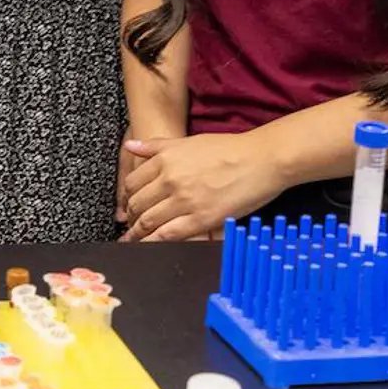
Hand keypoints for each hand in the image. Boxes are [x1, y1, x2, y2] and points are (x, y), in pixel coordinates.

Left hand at [121, 132, 287, 240]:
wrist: (261, 159)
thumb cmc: (230, 149)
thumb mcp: (188, 141)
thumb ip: (157, 146)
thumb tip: (130, 146)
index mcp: (166, 159)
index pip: (132, 182)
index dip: (126, 197)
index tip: (127, 205)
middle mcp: (170, 179)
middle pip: (137, 204)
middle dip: (130, 217)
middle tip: (130, 225)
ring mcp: (184, 200)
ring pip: (147, 222)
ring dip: (136, 234)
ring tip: (132, 240)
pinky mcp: (200, 219)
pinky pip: (167, 235)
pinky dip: (152, 243)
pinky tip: (147, 247)